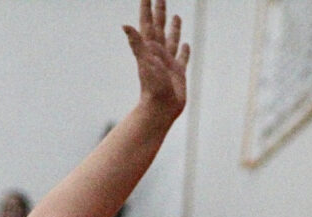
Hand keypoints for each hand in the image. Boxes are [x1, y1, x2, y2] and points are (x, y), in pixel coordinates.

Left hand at [123, 0, 189, 123]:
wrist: (159, 111)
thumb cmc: (152, 88)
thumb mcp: (145, 63)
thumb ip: (136, 44)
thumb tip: (125, 26)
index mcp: (150, 49)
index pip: (148, 23)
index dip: (147, 8)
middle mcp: (158, 54)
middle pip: (159, 27)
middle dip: (159, 11)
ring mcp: (168, 63)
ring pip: (171, 40)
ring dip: (173, 28)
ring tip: (176, 16)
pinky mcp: (178, 74)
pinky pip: (182, 58)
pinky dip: (184, 51)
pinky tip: (186, 45)